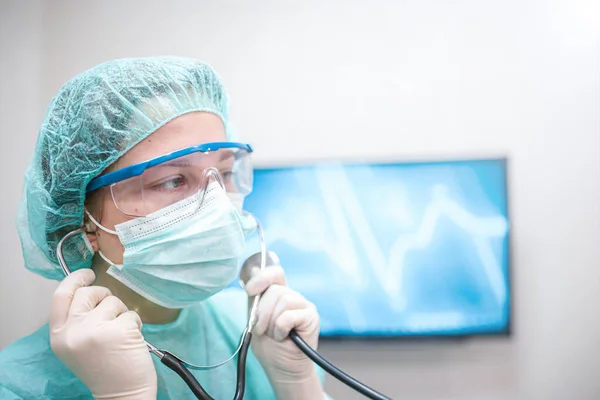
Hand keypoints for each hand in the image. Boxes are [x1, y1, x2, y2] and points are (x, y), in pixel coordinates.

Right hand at [49, 269, 156, 399]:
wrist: (121, 393)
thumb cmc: (102, 368)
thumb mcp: (75, 345)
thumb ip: (75, 321)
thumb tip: (86, 290)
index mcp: (58, 335)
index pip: (60, 295)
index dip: (75, 280)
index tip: (87, 274)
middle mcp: (73, 331)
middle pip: (89, 292)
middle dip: (104, 295)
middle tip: (112, 311)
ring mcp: (96, 330)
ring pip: (113, 301)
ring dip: (122, 313)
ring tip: (121, 334)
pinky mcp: (120, 330)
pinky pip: (131, 313)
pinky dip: (135, 323)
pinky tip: (131, 341)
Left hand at [244, 265, 319, 378]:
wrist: (282, 368)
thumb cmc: (270, 346)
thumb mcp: (255, 318)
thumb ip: (255, 297)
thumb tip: (253, 272)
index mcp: (280, 294)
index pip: (275, 273)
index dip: (262, 277)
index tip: (250, 290)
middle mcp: (293, 296)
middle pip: (274, 290)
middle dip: (262, 312)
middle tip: (261, 329)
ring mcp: (304, 305)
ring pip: (282, 301)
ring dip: (270, 323)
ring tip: (274, 335)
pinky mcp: (311, 317)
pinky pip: (288, 316)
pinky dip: (280, 329)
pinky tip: (283, 337)